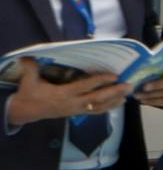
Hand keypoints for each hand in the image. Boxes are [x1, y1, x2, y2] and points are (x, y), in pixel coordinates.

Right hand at [8, 71, 126, 126]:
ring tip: (128, 94)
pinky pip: (95, 111)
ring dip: (114, 100)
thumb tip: (27, 55)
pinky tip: (118, 102)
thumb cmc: (29, 95)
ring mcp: (75, 110)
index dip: (100, 81)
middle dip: (114, 92)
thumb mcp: (28, 81)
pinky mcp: (76, 113)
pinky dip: (108, 107)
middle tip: (128, 85)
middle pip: (97, 98)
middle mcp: (72, 103)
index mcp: (63, 94)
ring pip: (99, 107)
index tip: (114, 76)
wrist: (26, 112)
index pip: (85, 86)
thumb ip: (30, 68)